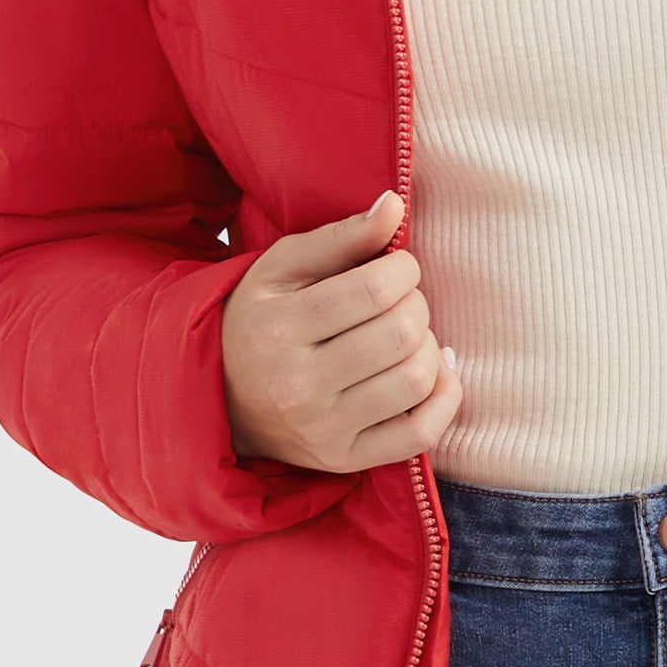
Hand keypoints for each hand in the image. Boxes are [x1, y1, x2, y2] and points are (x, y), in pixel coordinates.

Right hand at [221, 189, 462, 471]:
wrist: (222, 398)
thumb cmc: (263, 319)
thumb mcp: (284, 267)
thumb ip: (341, 236)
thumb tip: (394, 206)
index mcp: (278, 327)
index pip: (376, 289)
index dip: (404, 269)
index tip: (396, 268)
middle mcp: (298, 385)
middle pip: (401, 334)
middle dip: (417, 305)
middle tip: (401, 302)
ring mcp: (323, 430)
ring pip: (416, 380)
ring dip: (429, 347)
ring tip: (408, 337)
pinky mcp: (344, 460)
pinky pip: (421, 434)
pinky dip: (444, 397)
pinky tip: (434, 373)